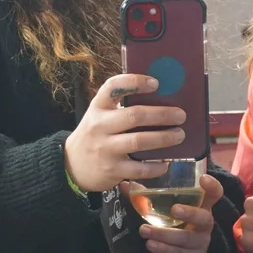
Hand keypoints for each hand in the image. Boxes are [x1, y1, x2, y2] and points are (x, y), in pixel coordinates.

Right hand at [63, 74, 186, 192]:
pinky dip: (156, 166)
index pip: (113, 87)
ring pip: (139, 141)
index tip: (156, 83)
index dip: (135, 82)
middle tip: (181, 115)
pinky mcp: (112, 170)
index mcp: (98, 107)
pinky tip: (166, 163)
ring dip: (164, 138)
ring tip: (180, 135)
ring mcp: (105, 149)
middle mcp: (100, 126)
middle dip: (161, 115)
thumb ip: (120, 107)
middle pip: (134, 116)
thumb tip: (161, 98)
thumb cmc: (94, 134)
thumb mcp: (100, 115)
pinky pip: (139, 168)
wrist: (72, 165)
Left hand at [137, 174, 222, 252]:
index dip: (212, 186)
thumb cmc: (175, 224)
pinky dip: (164, 250)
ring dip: (165, 234)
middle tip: (174, 209)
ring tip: (145, 230)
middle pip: (204, 218)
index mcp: (202, 206)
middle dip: (190, 213)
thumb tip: (125, 185)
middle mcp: (205, 223)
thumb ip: (147, 197)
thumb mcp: (165, 209)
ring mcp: (201, 242)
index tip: (203, 178)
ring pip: (186, 238)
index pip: (214, 194)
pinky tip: (151, 245)